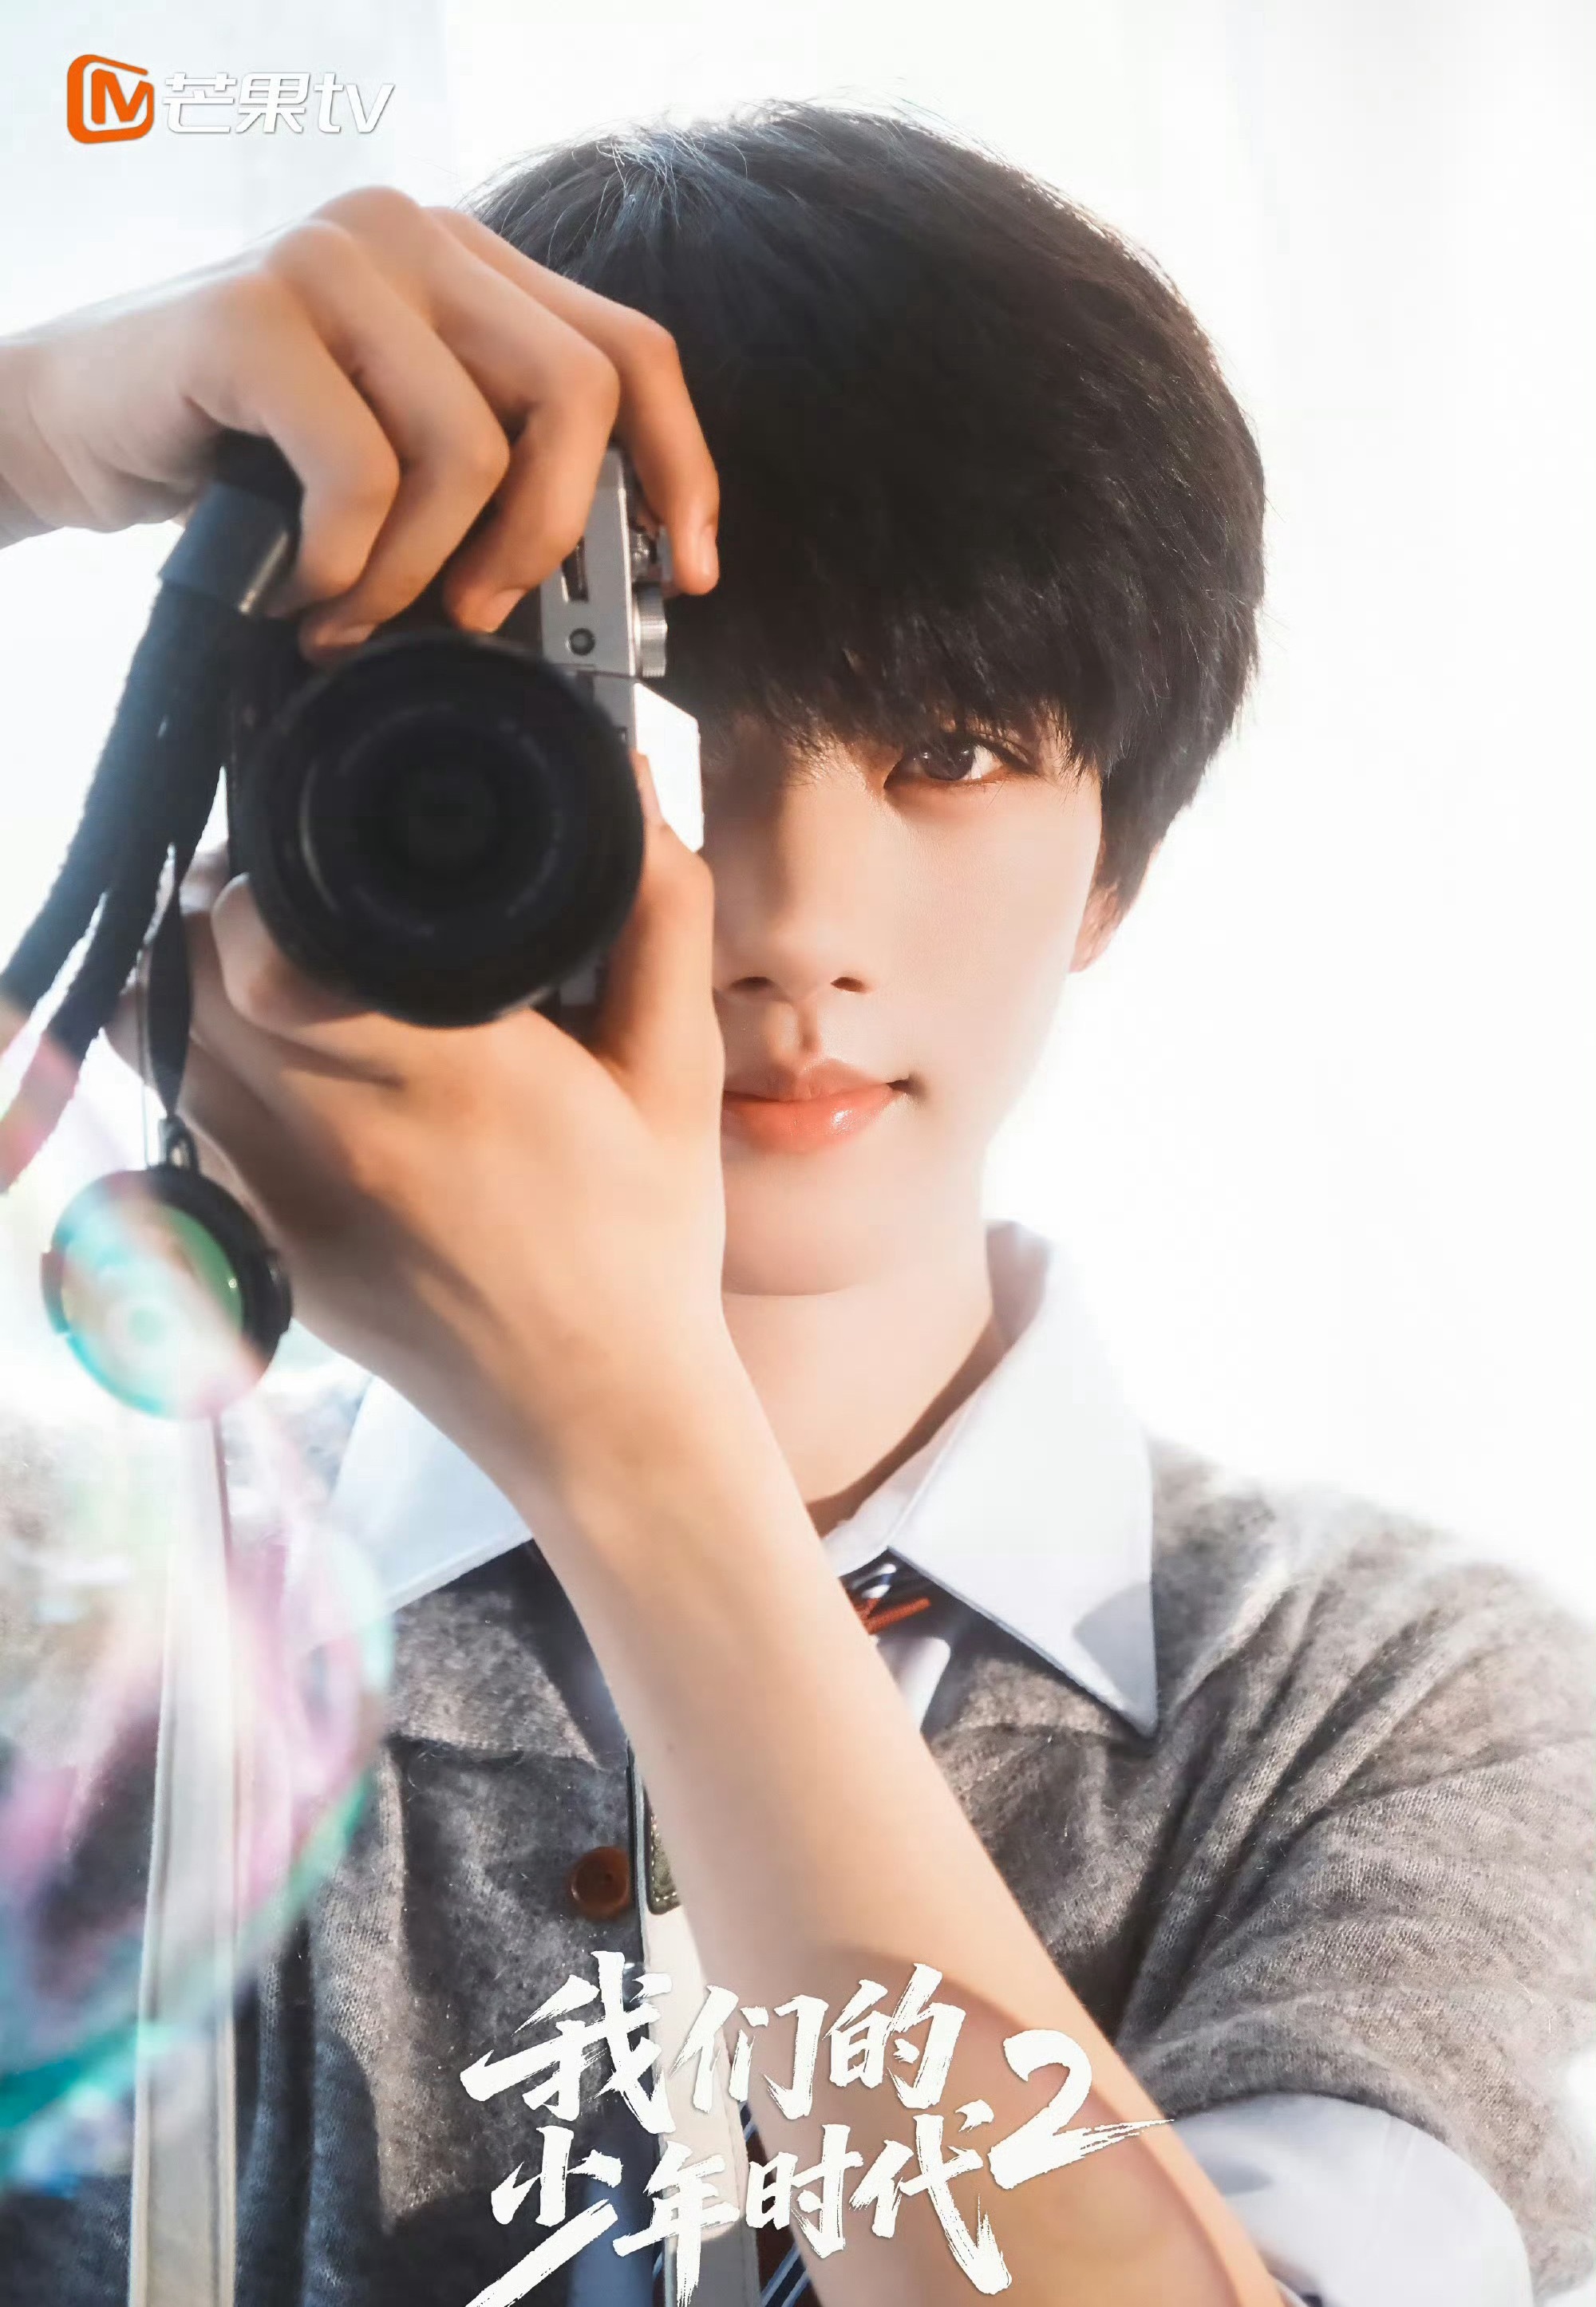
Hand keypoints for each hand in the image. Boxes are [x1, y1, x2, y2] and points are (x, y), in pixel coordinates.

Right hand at [0, 184, 718, 650]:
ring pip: (468, 448)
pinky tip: (302, 591)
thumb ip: (491, 474)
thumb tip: (610, 584)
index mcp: (469, 266)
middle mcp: (415, 239)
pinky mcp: (254, 313)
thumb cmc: (244, 455)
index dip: (679, 469)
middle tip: (482, 617)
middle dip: (545, 538)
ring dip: (419, 573)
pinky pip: (359, 474)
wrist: (71, 424)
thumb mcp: (395, 457)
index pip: (631, 349)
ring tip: (356, 614)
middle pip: (576, 394)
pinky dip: (341, 566)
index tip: (687, 575)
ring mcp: (334, 262)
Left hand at [119, 753, 731, 1514]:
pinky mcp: (260, 1244)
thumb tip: (632, 786)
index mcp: (447, 1077)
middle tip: (316, 898)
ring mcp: (281, 1197)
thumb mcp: (678, 1076)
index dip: (271, 882)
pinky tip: (285, 1066)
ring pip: (170, 1039)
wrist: (601, 1418)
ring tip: (295, 972)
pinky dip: (208, 1068)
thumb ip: (658, 922)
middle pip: (196, 970)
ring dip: (208, 985)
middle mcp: (338, 1135)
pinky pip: (183, 1117)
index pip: (265, 944)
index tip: (328, 862)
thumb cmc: (647, 1247)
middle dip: (240, 911)